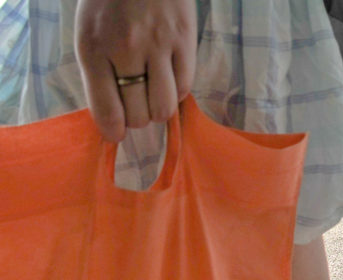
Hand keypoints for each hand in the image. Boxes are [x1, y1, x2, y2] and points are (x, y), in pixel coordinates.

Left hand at [75, 0, 196, 141]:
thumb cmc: (110, 1)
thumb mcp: (89, 32)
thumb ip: (98, 72)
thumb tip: (114, 117)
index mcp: (94, 47)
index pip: (105, 107)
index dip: (112, 130)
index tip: (117, 135)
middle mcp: (125, 50)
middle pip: (137, 114)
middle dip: (137, 119)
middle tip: (137, 109)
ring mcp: (158, 46)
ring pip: (163, 107)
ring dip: (158, 111)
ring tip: (154, 98)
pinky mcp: (185, 41)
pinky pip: (185, 87)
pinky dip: (177, 92)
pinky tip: (170, 81)